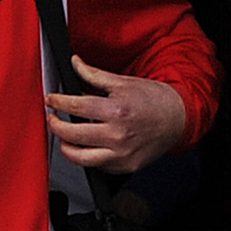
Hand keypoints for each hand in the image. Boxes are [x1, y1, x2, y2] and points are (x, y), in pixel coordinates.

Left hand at [47, 58, 187, 172]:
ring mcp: (121, 155)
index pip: (76, 107)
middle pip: (72, 135)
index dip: (58, 103)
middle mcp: (118, 135)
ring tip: (65, 138)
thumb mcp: (124, 83)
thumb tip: (75, 63)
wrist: (178, 119)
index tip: (51, 100)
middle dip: (56, 126)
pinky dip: (87, 156)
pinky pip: (97, 166)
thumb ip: (94, 75)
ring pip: (80, 158)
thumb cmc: (154, 101)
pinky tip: (86, 146)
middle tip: (53, 119)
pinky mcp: (124, 167)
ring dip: (66, 147)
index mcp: (117, 110)